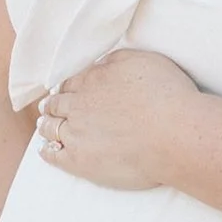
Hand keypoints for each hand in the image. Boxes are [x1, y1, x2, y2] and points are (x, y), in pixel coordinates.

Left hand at [39, 48, 201, 190]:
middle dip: (53, 105)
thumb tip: (100, 64)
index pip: (71, 83)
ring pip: (51, 128)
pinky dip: (47, 150)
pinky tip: (46, 150)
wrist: (175, 135)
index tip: (65, 91)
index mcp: (93, 80)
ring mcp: (76, 134)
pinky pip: (54, 154)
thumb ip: (116, 60)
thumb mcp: (143, 60)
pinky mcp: (79, 161)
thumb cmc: (167, 95)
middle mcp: (79, 105)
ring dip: (47, 125)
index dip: (68, 88)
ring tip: (46, 127)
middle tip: (50, 108)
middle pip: (57, 104)